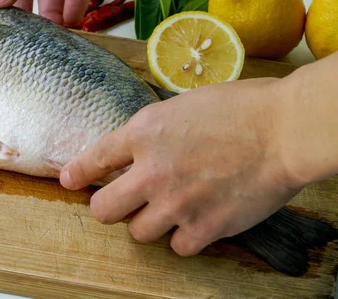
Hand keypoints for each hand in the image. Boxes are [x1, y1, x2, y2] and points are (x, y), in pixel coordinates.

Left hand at [59, 78, 305, 255]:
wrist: (283, 129)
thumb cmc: (240, 107)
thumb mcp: (181, 106)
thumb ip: (154, 132)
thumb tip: (141, 149)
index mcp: (143, 133)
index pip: (94, 159)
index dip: (78, 173)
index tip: (69, 181)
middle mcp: (151, 171)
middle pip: (103, 211)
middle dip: (108, 208)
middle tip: (121, 205)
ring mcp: (175, 203)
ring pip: (138, 233)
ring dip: (149, 223)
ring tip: (169, 210)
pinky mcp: (204, 227)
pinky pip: (177, 247)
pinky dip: (184, 238)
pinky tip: (197, 222)